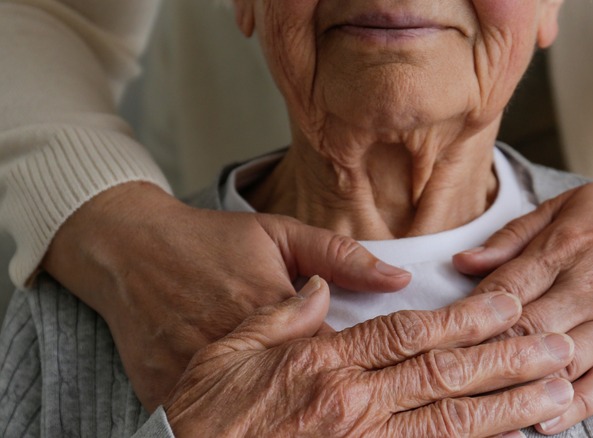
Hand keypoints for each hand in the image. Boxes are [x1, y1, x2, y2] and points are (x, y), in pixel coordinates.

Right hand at [42, 182, 410, 410]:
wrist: (128, 251)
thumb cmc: (210, 241)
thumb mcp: (280, 234)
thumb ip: (341, 257)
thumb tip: (400, 278)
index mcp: (278, 310)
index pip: (339, 357)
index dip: (365, 372)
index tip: (384, 380)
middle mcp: (240, 347)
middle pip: (304, 394)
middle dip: (337, 403)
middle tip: (348, 402)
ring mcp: (198, 373)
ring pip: (260, 416)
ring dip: (289, 419)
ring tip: (308, 417)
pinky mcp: (165, 393)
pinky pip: (207, 421)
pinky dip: (236, 428)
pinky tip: (255, 428)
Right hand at [165, 278, 574, 436]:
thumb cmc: (201, 398)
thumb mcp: (232, 338)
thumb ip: (286, 310)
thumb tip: (328, 292)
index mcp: (325, 361)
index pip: (412, 333)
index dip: (467, 320)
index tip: (509, 308)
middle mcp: (351, 405)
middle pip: (445, 377)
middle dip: (509, 362)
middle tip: (558, 349)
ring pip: (447, 425)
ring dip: (507, 409)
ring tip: (555, 394)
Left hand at [453, 168, 592, 433]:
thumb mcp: (567, 205)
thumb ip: (512, 237)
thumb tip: (462, 262)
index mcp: (568, 245)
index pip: (505, 289)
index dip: (468, 314)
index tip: (441, 334)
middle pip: (526, 328)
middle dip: (482, 353)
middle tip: (447, 375)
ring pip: (561, 360)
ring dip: (519, 382)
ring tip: (480, 402)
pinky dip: (573, 406)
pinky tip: (541, 420)